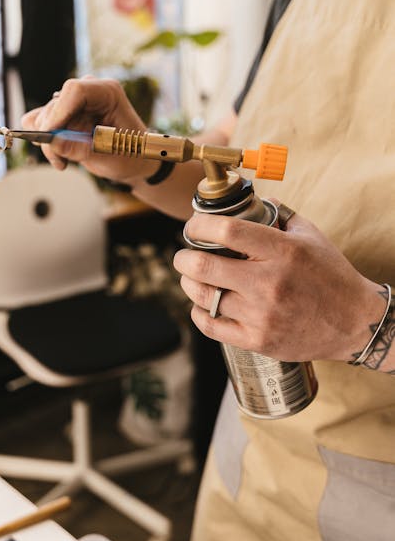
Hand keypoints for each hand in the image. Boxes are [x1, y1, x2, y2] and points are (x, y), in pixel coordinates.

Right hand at [21, 77, 158, 182]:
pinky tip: (59, 157)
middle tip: (59, 159)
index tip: (48, 134)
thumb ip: (81, 148)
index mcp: (107, 93)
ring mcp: (74, 104)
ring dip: (48, 142)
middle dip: (52, 135)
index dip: (58, 111)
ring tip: (63, 161)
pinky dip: (45, 142)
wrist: (133, 161)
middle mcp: (88, 93)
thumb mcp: (109, 154)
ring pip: (44, 116)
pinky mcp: (64, 116)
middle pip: (55, 105)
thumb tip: (53, 143)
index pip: (75, 90)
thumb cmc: (130, 154)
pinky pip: (40, 123)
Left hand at [173, 205, 384, 362]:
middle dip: (183, 258)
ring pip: (204, 297)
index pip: (227, 231)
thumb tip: (251, 200)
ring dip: (189, 284)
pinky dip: (200, 313)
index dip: (200, 225)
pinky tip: (203, 304)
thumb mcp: (312, 236)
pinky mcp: (258, 340)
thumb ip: (279, 214)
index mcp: (282, 251)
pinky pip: (212, 326)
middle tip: (183, 255)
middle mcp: (269, 283)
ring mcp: (262, 314)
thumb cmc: (331, 276)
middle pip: (204, 266)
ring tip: (192, 278)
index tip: (193, 226)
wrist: (355, 323)